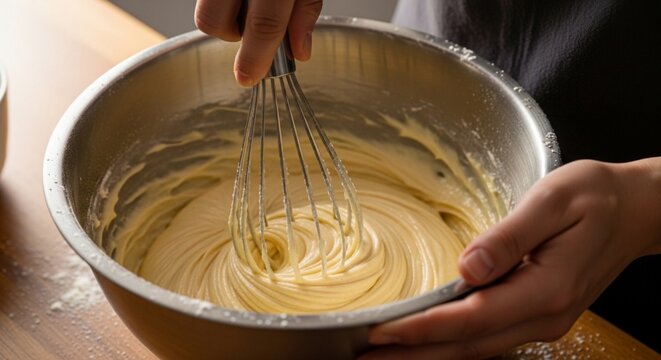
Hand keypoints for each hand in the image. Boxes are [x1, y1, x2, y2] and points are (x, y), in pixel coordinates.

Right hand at [194, 0, 322, 86]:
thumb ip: (305, 10)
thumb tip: (300, 51)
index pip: (263, 25)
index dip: (256, 57)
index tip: (249, 79)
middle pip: (213, 21)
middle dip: (230, 34)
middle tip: (254, 30)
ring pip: (205, 9)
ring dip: (226, 18)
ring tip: (250, 5)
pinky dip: (226, 4)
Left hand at [361, 158, 660, 358]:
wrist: (634, 210)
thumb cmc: (595, 197)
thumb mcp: (552, 201)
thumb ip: (509, 237)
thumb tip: (467, 268)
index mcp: (546, 288)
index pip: (471, 318)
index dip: (422, 329)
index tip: (381, 333)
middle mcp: (544, 315)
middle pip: (468, 346)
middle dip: (415, 355)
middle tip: (365, 356)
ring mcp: (542, 319)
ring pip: (477, 348)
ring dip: (430, 354)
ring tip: (386, 355)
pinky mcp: (537, 313)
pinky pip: (488, 337)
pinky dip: (453, 343)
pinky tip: (428, 341)